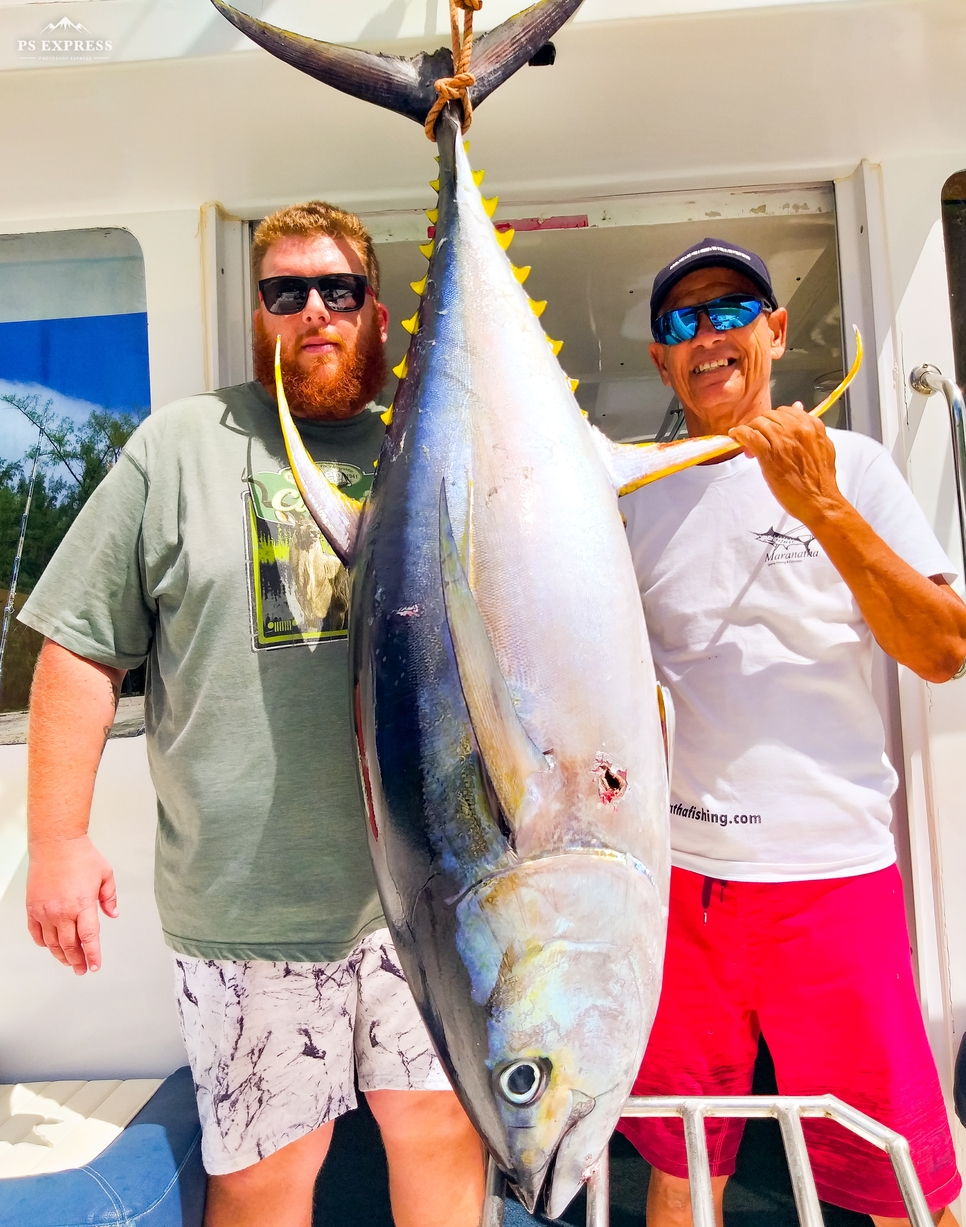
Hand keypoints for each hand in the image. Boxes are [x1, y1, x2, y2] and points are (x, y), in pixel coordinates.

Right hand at [26, 835, 117, 974]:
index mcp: (82, 904)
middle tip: (82, 968)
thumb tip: (113, 914)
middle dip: (78, 960)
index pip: (89, 938)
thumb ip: (109, 897)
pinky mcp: (33, 908)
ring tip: (69, 961)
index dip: (93, 955)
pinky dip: (44, 943)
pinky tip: (50, 946)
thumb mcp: (106, 875)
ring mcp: (45, 911)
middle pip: (70, 945)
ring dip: (61, 955)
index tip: (95, 966)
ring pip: (52, 943)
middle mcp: (62, 911)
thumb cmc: (80, 856)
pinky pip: (37, 934)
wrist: (56, 844)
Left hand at [729, 402, 845, 527]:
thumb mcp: (821, 446)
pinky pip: (749, 435)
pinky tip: (736, 436)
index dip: (775, 421)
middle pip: (770, 416)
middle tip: (758, 440)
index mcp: (812, 426)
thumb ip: (809, 427)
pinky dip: (740, 434)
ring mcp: (782, 440)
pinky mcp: (769, 454)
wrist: (818, 500)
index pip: (786, 411)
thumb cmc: (819, 479)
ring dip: (751, 431)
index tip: (771, 431)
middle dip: (762, 426)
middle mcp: (797, 429)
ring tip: (748, 444)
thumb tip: (798, 407)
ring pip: (759, 423)